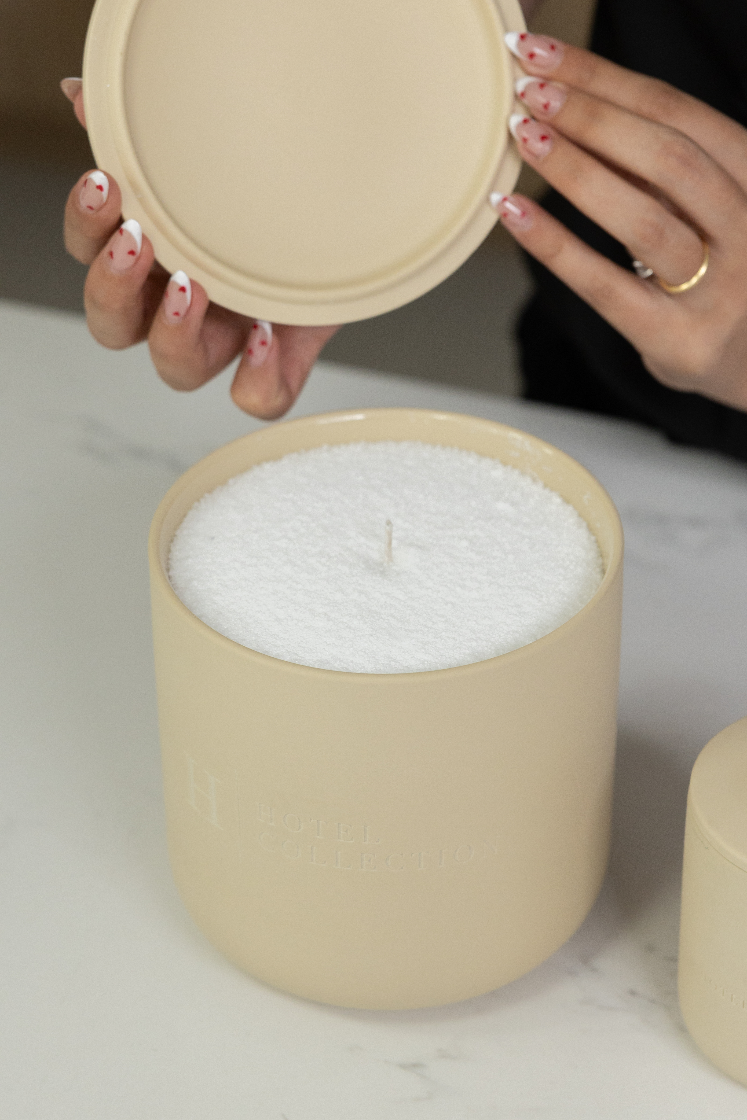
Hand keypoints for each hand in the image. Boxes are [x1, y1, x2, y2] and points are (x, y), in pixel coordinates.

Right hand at [60, 80, 338, 419]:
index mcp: (151, 256)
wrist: (363, 210)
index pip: (90, 253)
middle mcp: (178, 307)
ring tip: (192, 285)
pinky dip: (256, 378)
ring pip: (177, 370)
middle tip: (136, 241)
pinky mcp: (277, 366)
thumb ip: (152, 133)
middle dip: (112, 288)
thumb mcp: (218, 152)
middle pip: (113, 327)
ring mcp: (228, 342)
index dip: (87, 229)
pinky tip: (265, 335)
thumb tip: (84, 95)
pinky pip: (257, 398)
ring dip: (172, 334)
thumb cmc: (279, 185)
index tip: (105, 185)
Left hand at [490, 35, 746, 411]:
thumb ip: (664, 170)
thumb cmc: (726, 275)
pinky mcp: (679, 340)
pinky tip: (512, 211)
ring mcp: (721, 290)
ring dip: (576, 170)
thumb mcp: (713, 209)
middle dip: (591, 116)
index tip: (545, 55)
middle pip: (667, 156)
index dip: (607, 79)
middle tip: (527, 91)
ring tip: (523, 137)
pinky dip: (554, 245)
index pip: (680, 114)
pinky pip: (607, 285)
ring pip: (645, 218)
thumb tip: (577, 105)